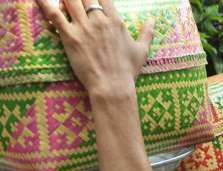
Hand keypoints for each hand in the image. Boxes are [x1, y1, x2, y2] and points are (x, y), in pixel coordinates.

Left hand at [35, 0, 153, 94]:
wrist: (113, 86)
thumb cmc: (127, 70)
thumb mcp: (142, 50)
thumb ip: (147, 32)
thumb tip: (153, 20)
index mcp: (116, 21)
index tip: (92, 0)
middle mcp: (99, 20)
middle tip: (77, 3)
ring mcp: (84, 27)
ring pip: (69, 0)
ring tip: (62, 2)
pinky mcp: (69, 36)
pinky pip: (54, 14)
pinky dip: (45, 4)